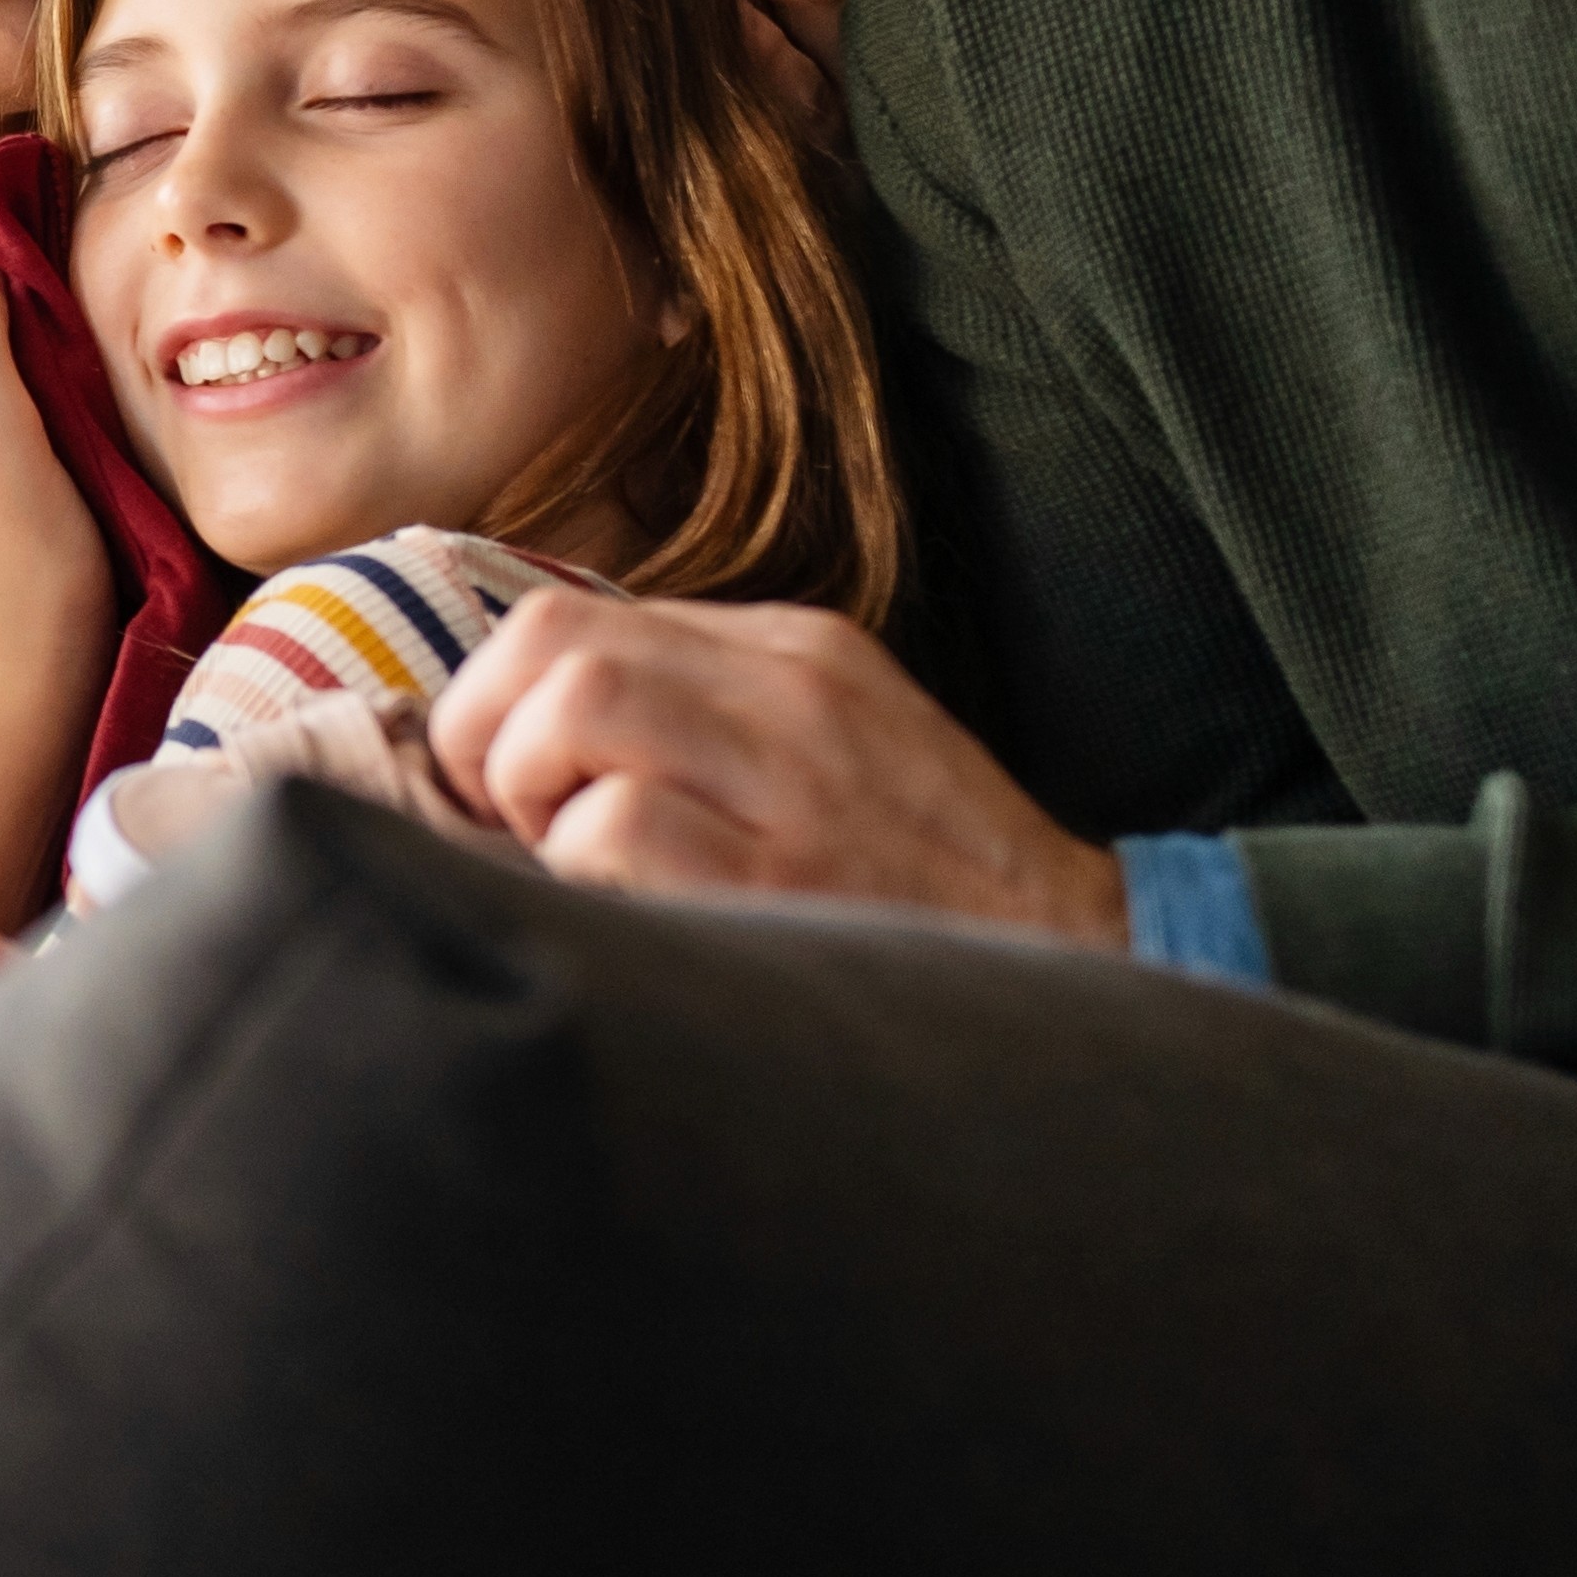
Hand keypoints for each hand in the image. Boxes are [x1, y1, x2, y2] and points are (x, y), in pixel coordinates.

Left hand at [422, 593, 1123, 944]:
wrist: (1091, 964)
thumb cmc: (931, 883)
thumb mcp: (835, 748)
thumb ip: (705, 717)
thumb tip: (531, 733)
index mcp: (792, 652)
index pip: (572, 613)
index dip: (496, 696)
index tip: (503, 782)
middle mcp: (788, 694)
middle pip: (548, 639)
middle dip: (484, 731)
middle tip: (510, 822)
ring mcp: (791, 780)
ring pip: (573, 707)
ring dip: (527, 795)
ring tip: (569, 865)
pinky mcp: (785, 877)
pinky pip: (616, 826)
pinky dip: (580, 873)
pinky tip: (626, 916)